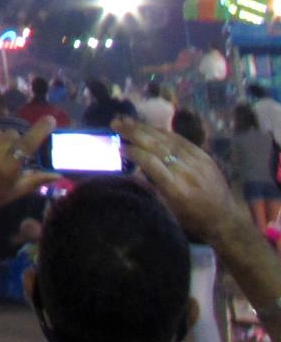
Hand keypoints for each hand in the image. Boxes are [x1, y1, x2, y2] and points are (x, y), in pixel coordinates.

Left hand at [0, 118, 55, 215]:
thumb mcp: (15, 192)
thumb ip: (36, 180)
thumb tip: (59, 175)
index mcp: (8, 167)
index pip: (27, 144)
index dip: (40, 130)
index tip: (50, 119)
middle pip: (13, 134)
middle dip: (16, 141)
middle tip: (12, 153)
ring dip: (1, 138)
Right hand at [120, 118, 246, 243]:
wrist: (225, 219)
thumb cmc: (192, 219)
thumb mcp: (168, 209)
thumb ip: (150, 187)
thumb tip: (130, 171)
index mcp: (175, 188)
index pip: (149, 162)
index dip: (132, 151)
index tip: (118, 146)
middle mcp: (186, 171)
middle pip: (156, 146)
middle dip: (134, 132)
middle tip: (116, 123)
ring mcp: (197, 161)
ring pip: (168, 139)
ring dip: (146, 128)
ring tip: (128, 121)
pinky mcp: (205, 156)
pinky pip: (180, 140)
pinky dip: (163, 132)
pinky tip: (150, 128)